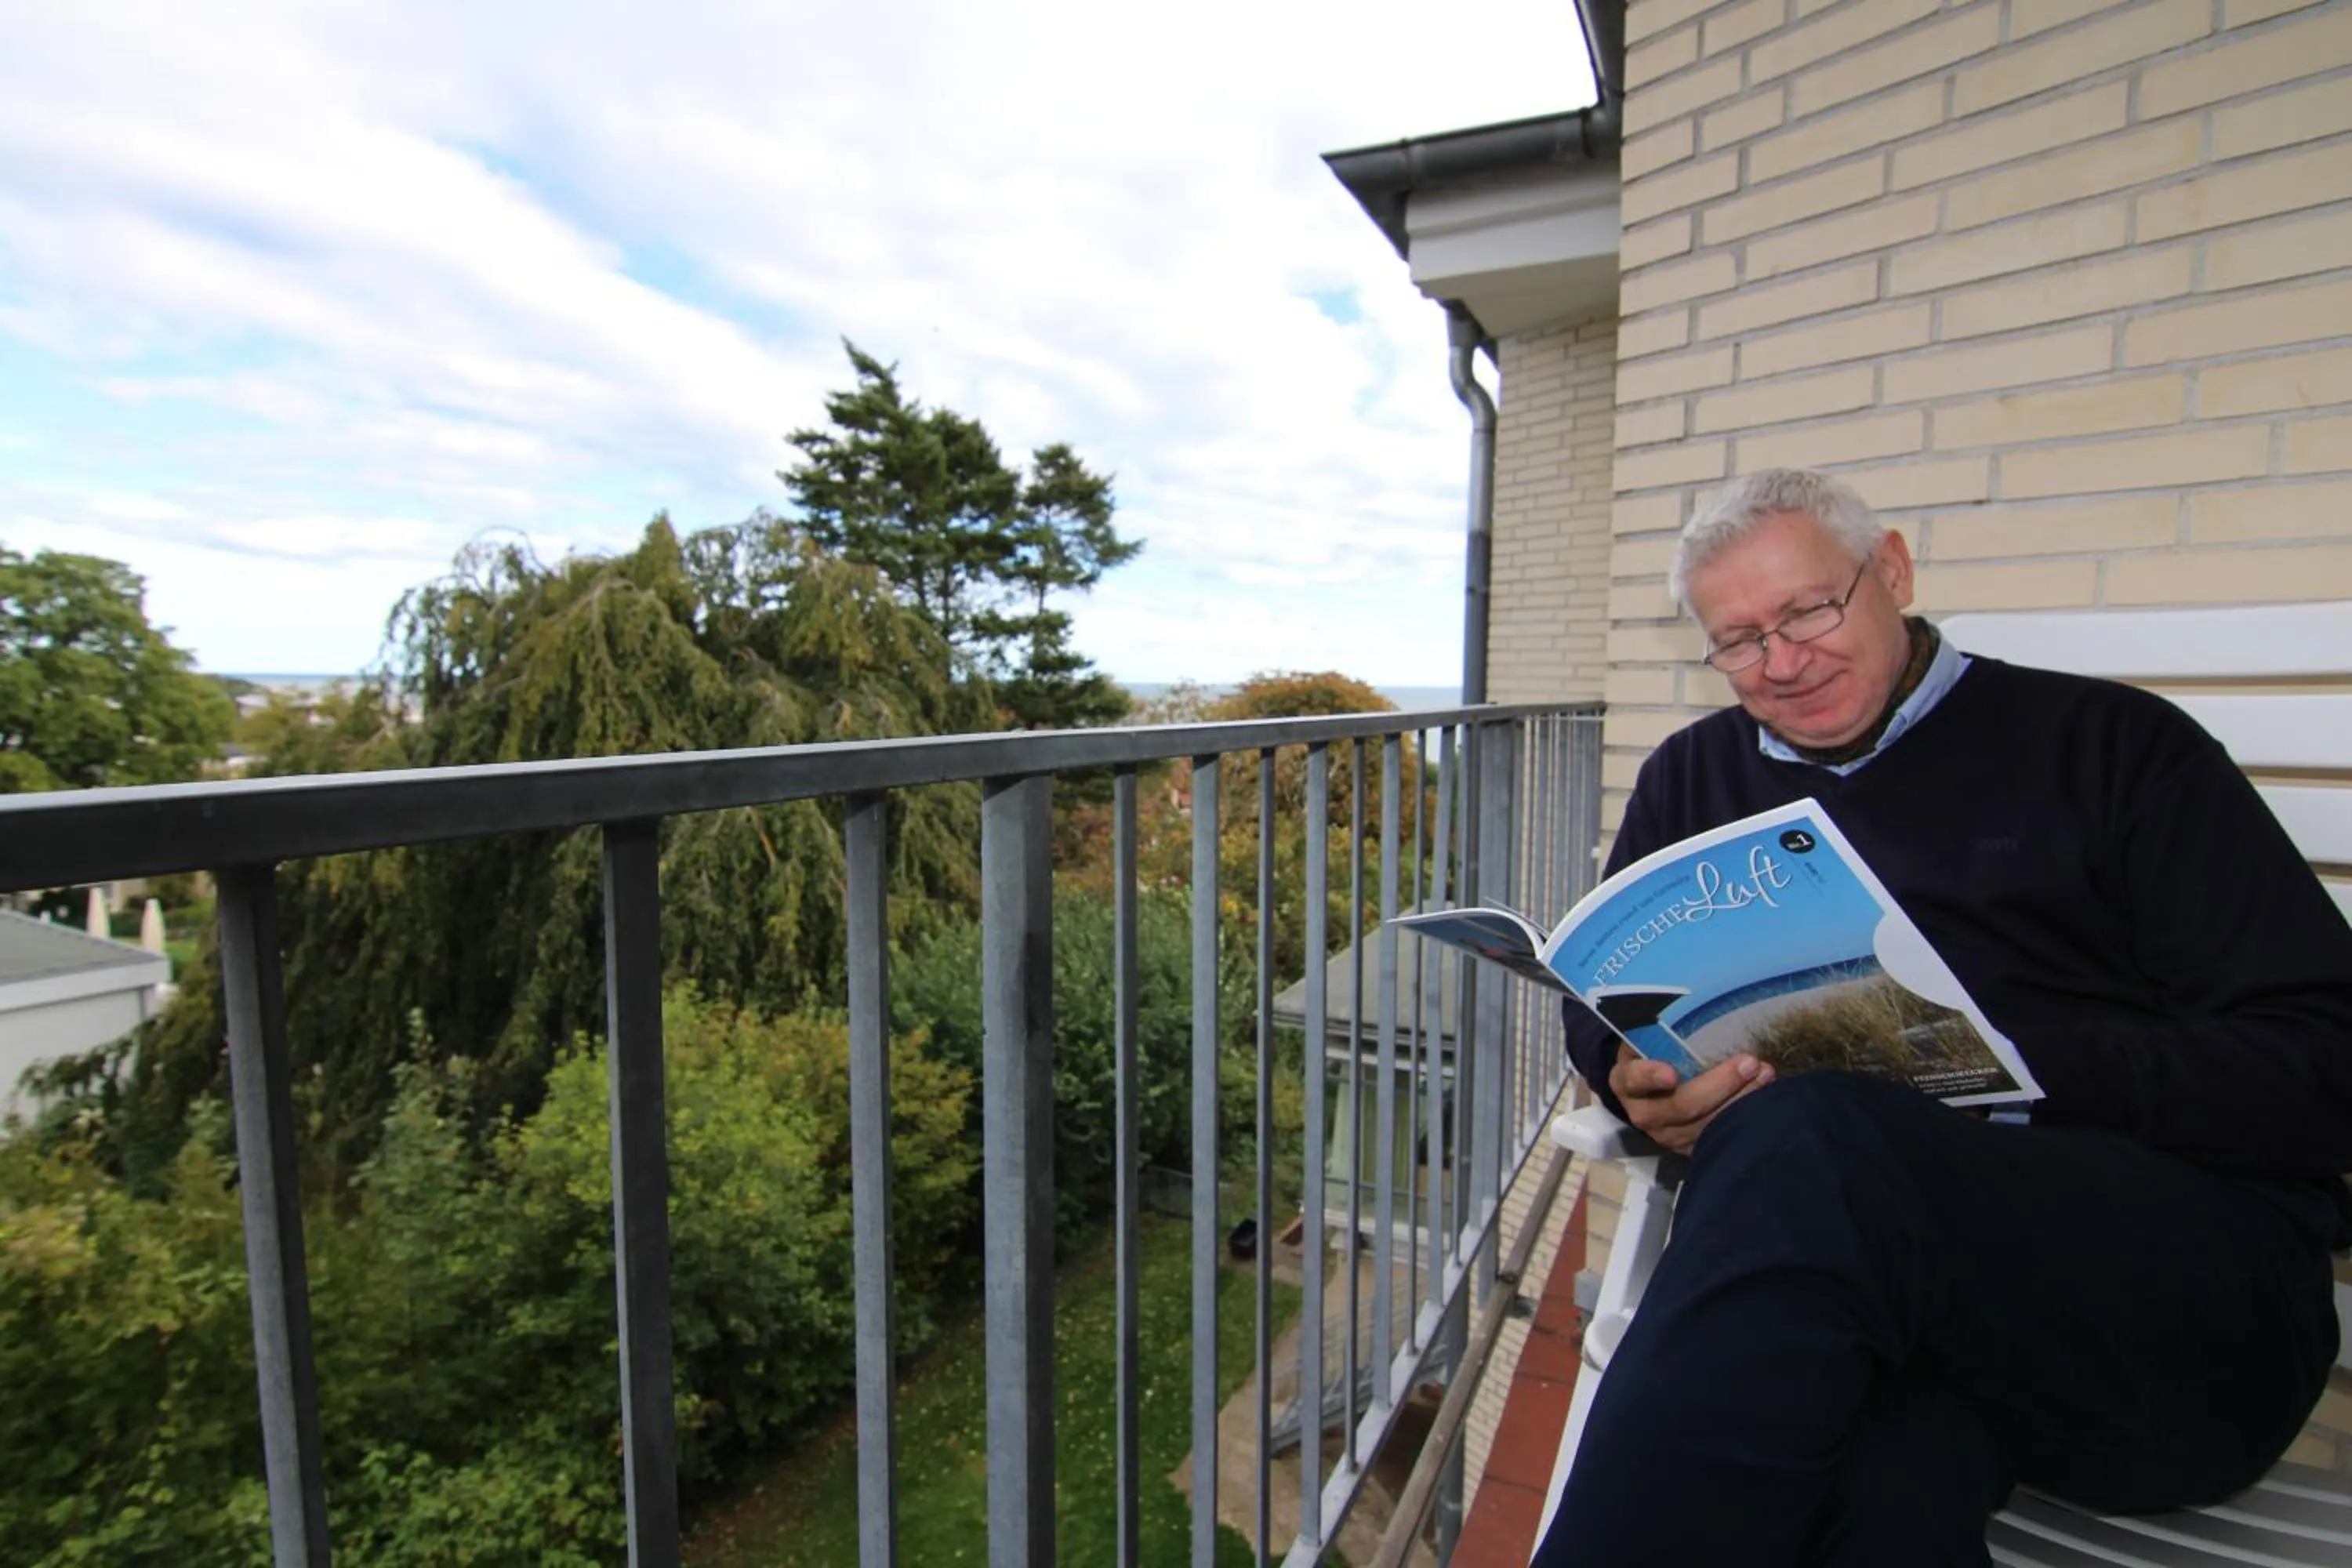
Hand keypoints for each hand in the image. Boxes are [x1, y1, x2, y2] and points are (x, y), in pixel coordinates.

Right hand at [1608, 1045, 1774, 1154]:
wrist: (1649, 1090)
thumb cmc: (1654, 1053)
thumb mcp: (1647, 1039)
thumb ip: (1661, 1029)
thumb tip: (1698, 1000)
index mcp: (1626, 1081)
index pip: (1634, 1079)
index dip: (1651, 1076)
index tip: (1672, 1074)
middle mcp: (1643, 1113)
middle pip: (1681, 1106)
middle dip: (1719, 1084)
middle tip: (1748, 1062)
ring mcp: (1667, 1135)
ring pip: (1705, 1125)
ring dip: (1740, 1099)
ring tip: (1764, 1074)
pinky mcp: (1689, 1148)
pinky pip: (1718, 1136)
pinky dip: (1743, 1114)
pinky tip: (1764, 1095)